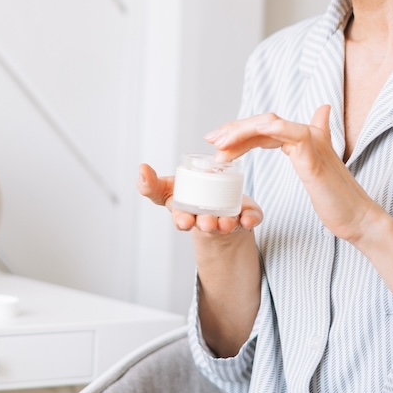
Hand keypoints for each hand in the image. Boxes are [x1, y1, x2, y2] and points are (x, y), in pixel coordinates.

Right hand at [137, 163, 262, 234]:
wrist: (218, 207)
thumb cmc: (192, 197)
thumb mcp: (169, 190)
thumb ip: (152, 184)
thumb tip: (141, 168)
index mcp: (187, 214)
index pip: (182, 219)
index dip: (182, 221)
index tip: (184, 221)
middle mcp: (207, 220)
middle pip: (205, 225)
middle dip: (206, 224)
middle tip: (207, 222)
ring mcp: (227, 220)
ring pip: (228, 225)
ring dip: (227, 224)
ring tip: (227, 222)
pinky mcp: (246, 217)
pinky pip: (251, 218)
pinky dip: (251, 218)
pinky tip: (250, 217)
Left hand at [205, 105, 372, 240]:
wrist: (357, 218)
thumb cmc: (335, 200)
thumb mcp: (313, 172)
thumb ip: (304, 149)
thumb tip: (321, 115)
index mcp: (304, 139)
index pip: (265, 128)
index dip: (239, 132)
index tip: (217, 144)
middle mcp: (309, 134)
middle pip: (263, 123)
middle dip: (234, 130)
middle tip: (211, 140)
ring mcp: (313, 143)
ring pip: (271, 124)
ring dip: (241, 132)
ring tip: (220, 147)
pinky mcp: (314, 157)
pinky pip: (291, 134)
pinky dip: (269, 130)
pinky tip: (249, 137)